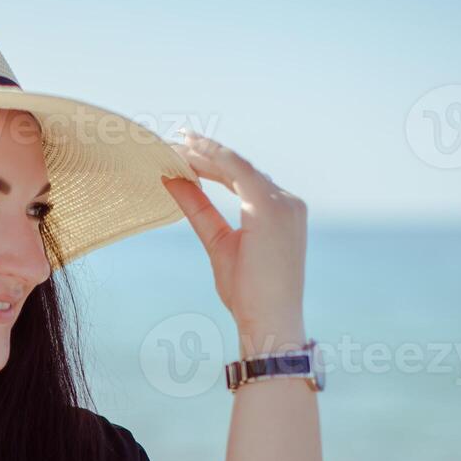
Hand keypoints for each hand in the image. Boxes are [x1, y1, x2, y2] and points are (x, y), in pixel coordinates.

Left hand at [162, 130, 307, 354]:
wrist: (269, 320)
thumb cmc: (248, 292)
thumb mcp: (217, 242)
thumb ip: (198, 209)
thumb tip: (173, 181)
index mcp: (280, 212)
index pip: (244, 178)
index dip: (214, 163)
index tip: (186, 150)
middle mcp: (287, 202)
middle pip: (241, 168)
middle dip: (207, 153)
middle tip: (175, 140)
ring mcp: (284, 203)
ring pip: (238, 166)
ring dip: (206, 153)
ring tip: (177, 144)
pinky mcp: (272, 208)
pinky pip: (239, 171)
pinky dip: (215, 158)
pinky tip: (192, 151)